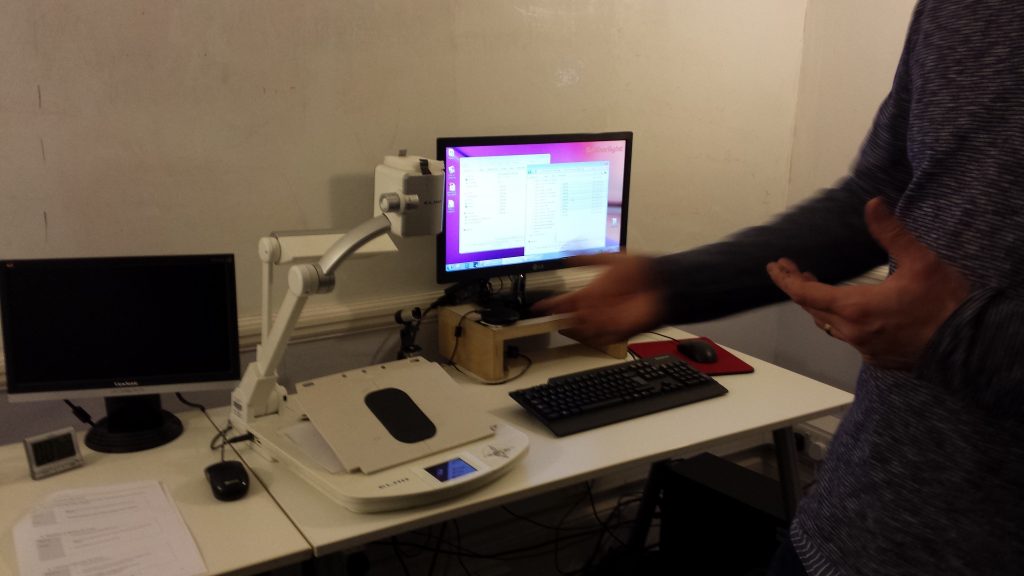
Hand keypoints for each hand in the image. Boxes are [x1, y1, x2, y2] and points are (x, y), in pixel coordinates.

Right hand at [532, 253, 663, 346]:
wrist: (664, 284)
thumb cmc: (641, 271)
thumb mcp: (612, 258)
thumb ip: (588, 258)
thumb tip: (566, 256)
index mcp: (591, 293)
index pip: (565, 302)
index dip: (551, 304)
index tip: (537, 306)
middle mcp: (596, 308)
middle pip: (572, 317)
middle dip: (567, 316)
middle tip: (566, 312)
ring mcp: (607, 321)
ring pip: (585, 328)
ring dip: (583, 324)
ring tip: (587, 315)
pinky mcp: (619, 331)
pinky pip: (603, 337)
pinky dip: (599, 333)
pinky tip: (601, 323)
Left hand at [766, 197, 969, 369]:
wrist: (969, 347)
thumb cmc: (944, 304)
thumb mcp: (920, 261)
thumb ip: (891, 233)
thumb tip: (873, 204)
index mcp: (855, 308)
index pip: (805, 293)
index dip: (787, 279)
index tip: (775, 266)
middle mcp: (852, 332)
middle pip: (813, 308)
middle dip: (799, 287)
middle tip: (792, 270)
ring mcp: (864, 348)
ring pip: (830, 325)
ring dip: (819, 304)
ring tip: (816, 286)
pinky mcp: (877, 358)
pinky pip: (849, 338)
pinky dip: (842, 321)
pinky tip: (851, 311)